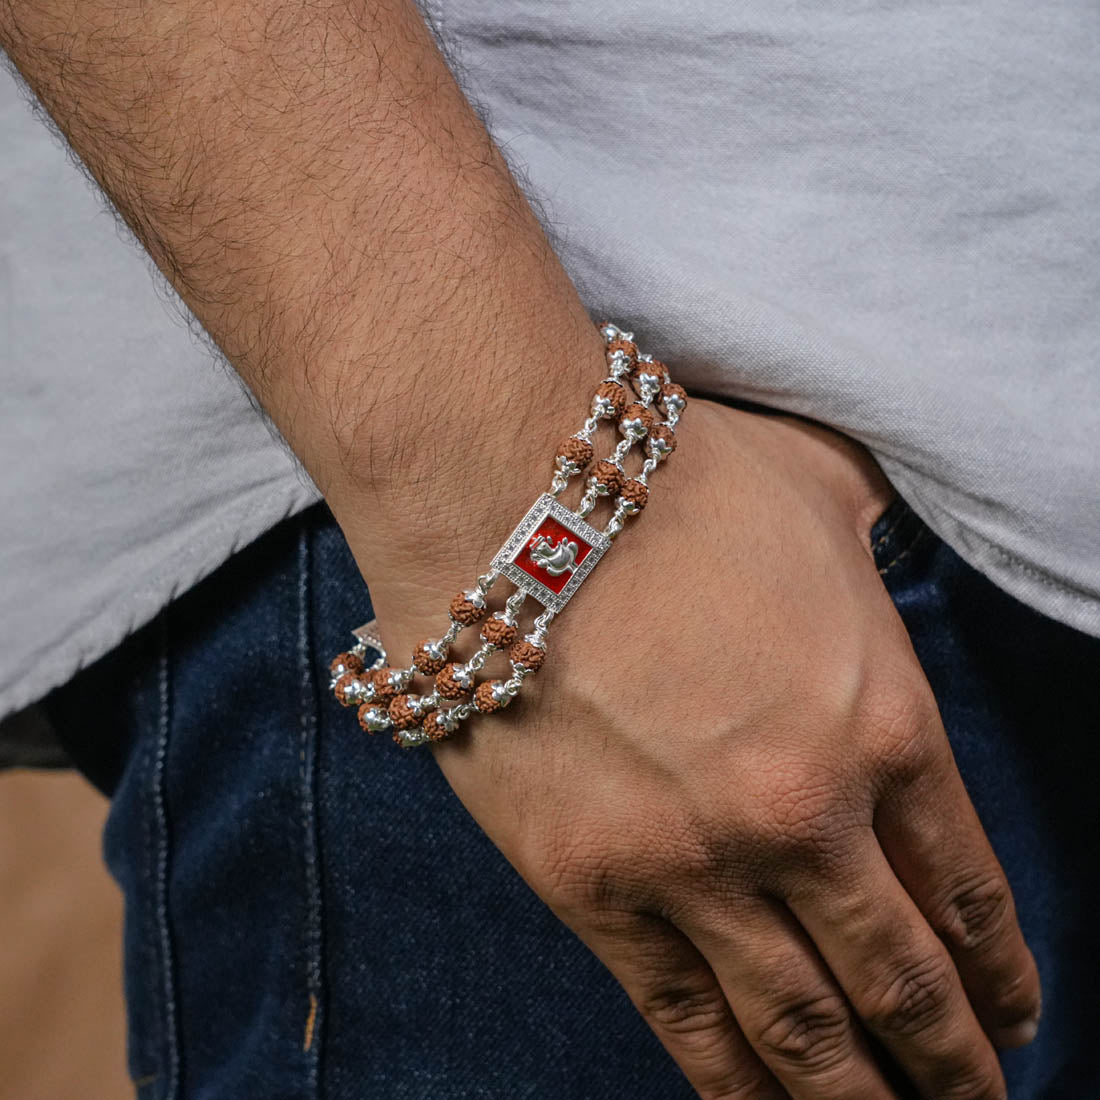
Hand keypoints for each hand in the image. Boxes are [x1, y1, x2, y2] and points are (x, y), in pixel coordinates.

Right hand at [370, 399, 1040, 1099]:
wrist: (514, 499)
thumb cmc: (672, 482)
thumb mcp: (820, 492)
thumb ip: (873, 546)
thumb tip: (875, 555)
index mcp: (881, 722)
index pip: (967, 885)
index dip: (999, 966)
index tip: (1013, 1014)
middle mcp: (804, 816)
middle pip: (899, 977)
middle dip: (950, 1058)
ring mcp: (695, 864)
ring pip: (798, 1024)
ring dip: (855, 1096)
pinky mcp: (591, 888)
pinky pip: (679, 1016)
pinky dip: (732, 1083)